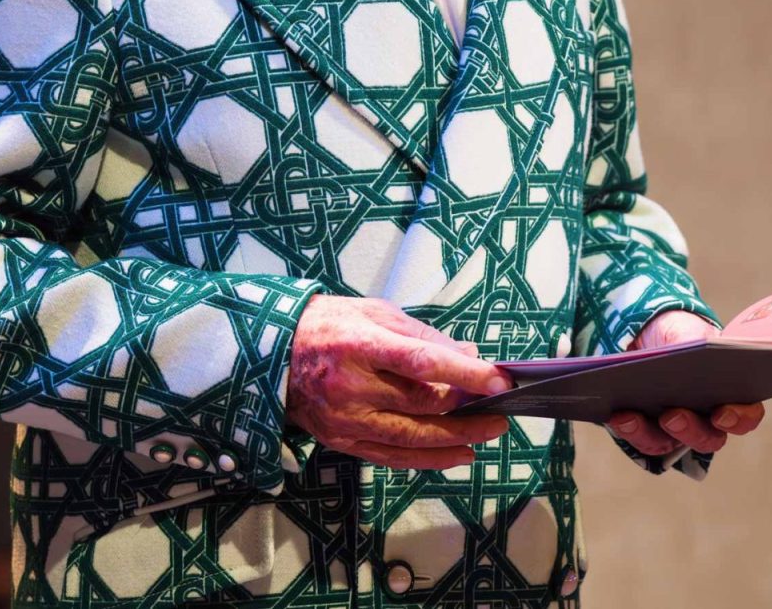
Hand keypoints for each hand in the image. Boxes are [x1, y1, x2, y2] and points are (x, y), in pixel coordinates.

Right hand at [285, 294, 512, 468]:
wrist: (272, 354)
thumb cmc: (327, 325)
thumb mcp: (374, 312)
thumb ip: (422, 335)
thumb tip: (469, 353)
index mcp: (359, 344)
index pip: (422, 362)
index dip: (465, 373)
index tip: (500, 380)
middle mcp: (351, 387)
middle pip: (422, 404)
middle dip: (468, 408)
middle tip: (499, 405)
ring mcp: (346, 420)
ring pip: (413, 438)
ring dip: (458, 437)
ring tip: (489, 430)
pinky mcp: (343, 442)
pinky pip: (394, 457)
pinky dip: (430, 458)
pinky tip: (459, 453)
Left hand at [604, 310, 765, 458]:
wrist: (643, 332)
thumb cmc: (676, 332)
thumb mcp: (685, 329)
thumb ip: (694, 341)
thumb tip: (691, 353)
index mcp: (730, 393)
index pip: (746, 414)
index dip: (740, 418)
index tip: (722, 413)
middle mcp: (707, 419)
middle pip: (708, 438)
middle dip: (690, 429)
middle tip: (672, 415)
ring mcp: (677, 429)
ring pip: (670, 444)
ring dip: (649, 433)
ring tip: (629, 416)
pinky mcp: (648, 431)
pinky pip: (641, 439)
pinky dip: (628, 429)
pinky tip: (616, 415)